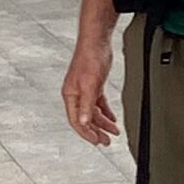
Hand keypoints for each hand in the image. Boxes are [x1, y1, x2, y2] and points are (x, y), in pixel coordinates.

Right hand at [62, 30, 119, 146]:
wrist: (97, 42)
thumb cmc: (90, 59)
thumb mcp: (90, 85)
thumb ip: (87, 104)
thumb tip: (84, 122)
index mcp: (70, 95)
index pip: (76, 121)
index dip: (87, 133)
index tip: (97, 141)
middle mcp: (76, 94)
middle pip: (85, 119)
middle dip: (96, 131)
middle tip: (106, 142)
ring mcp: (84, 90)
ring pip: (93, 112)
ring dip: (103, 123)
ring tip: (113, 132)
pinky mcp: (93, 85)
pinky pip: (98, 103)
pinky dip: (105, 112)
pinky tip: (112, 118)